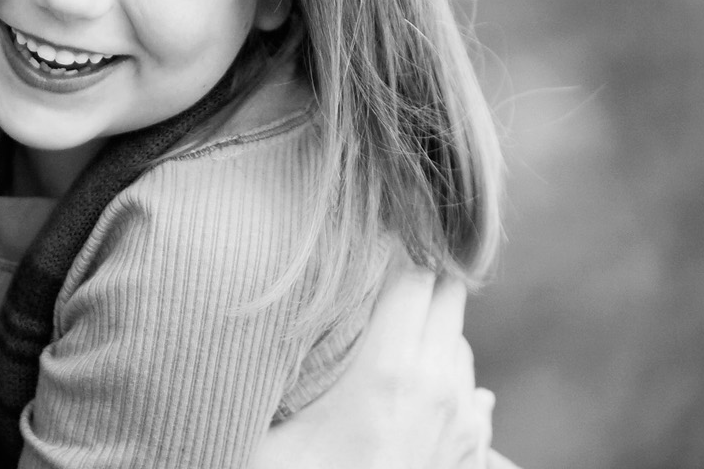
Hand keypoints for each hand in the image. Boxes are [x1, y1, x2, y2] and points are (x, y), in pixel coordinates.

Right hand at [250, 259, 509, 468]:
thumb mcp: (264, 435)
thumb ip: (260, 373)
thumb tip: (228, 323)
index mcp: (389, 371)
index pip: (413, 273)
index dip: (387, 258)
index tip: (359, 254)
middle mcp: (438, 388)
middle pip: (448, 295)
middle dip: (415, 284)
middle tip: (373, 290)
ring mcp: (463, 421)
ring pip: (460, 343)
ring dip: (430, 335)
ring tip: (385, 344)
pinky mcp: (472, 452)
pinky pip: (475, 394)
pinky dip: (449, 384)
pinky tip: (416, 395)